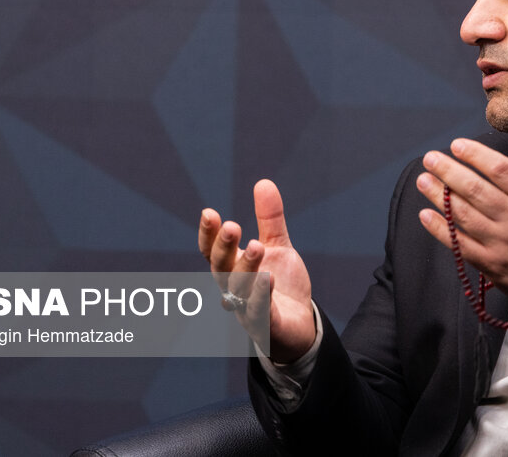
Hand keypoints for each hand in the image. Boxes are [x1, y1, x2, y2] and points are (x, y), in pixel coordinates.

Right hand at [198, 179, 315, 362]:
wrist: (299, 326)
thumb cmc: (280, 285)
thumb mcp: (277, 246)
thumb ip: (269, 219)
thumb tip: (264, 182)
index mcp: (233, 268)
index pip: (213, 251)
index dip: (208, 234)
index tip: (209, 213)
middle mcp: (234, 289)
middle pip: (221, 268)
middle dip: (224, 248)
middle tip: (231, 226)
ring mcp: (247, 309)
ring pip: (240, 289)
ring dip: (246, 267)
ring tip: (257, 245)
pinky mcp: (266, 326)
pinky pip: (259, 311)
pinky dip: (261, 296)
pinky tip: (268, 278)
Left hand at [415, 120, 507, 303]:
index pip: (501, 170)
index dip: (476, 155)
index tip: (457, 144)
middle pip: (476, 191)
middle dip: (449, 172)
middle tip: (430, 158)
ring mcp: (503, 244)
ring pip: (464, 215)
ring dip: (439, 196)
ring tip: (423, 180)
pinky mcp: (492, 265)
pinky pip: (461, 244)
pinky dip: (440, 229)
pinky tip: (426, 215)